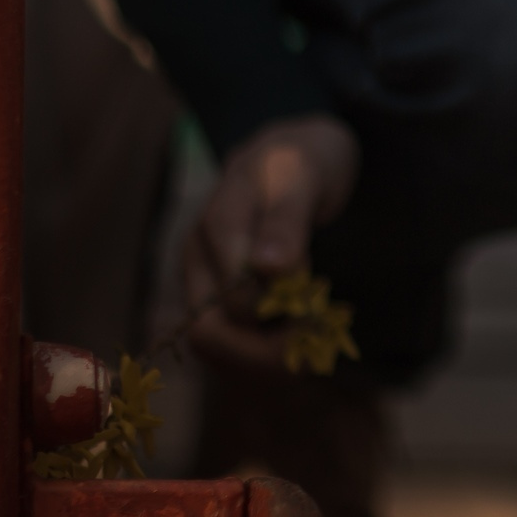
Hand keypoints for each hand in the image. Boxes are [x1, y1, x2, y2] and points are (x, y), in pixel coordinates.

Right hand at [184, 112, 359, 371]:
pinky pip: (225, 350)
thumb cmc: (302, 161)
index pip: (235, 300)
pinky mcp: (214, 301)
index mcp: (215, 227)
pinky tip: (293, 342)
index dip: (280, 312)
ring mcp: (201, 284)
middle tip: (317, 338)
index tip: (319, 298)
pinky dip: (258, 358)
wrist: (293, 155)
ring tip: (309, 345)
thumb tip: (266, 267)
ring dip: (261, 362)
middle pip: (208, 337)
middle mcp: (197, 262)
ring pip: (213, 352)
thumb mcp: (303, 174)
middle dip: (265, 351)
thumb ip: (285, 217)